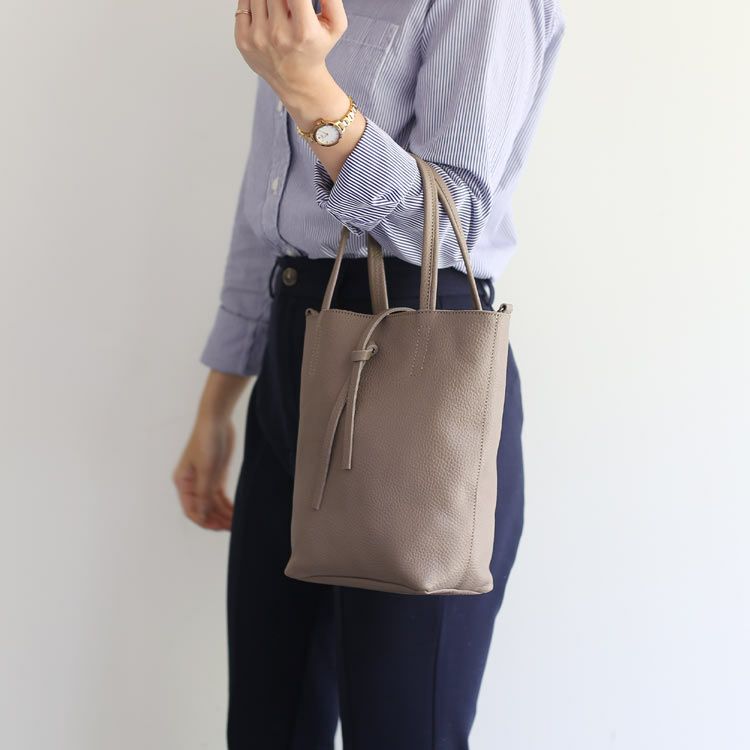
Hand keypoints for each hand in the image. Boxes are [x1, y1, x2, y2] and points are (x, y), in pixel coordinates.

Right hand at [173, 415, 235, 530]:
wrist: (216, 419)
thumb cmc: (207, 440)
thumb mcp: (207, 468)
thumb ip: (204, 493)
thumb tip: (201, 515)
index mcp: (182, 482)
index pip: (191, 509)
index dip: (203, 521)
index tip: (218, 527)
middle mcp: (191, 484)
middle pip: (203, 509)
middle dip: (216, 519)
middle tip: (232, 528)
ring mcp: (204, 480)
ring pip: (212, 504)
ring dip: (223, 514)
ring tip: (236, 523)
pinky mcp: (216, 475)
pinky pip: (219, 495)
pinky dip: (226, 505)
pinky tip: (235, 512)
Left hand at [234, 0, 347, 96]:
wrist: (296, 81)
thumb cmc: (315, 48)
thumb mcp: (335, 26)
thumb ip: (332, 0)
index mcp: (304, 31)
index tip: (297, 0)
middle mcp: (279, 35)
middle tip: (288, 5)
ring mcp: (258, 38)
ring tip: (278, 7)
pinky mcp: (242, 40)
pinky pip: (243, 3)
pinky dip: (253, 2)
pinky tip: (265, 12)